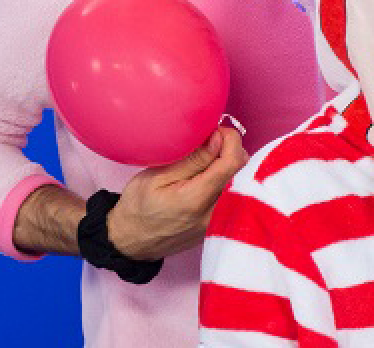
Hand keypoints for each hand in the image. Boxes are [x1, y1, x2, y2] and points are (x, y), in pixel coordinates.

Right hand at [106, 126, 246, 260]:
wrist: (131, 242)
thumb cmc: (138, 206)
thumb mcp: (156, 176)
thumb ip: (192, 159)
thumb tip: (219, 139)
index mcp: (197, 199)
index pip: (232, 162)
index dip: (230, 139)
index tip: (216, 130)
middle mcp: (213, 213)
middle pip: (242, 171)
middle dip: (230, 149)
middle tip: (209, 141)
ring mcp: (217, 223)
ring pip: (239, 182)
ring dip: (228, 164)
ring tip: (206, 158)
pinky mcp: (218, 226)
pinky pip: (232, 195)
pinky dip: (225, 180)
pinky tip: (208, 176)